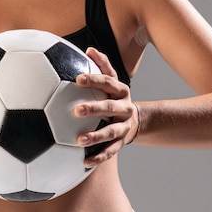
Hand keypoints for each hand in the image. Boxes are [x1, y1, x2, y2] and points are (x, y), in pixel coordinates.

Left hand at [74, 47, 139, 166]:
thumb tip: (89, 49)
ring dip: (95, 136)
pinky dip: (98, 157)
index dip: (94, 80)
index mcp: (120, 91)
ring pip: (111, 132)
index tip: (78, 79)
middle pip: (110, 107)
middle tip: (76, 110)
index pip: (108, 82)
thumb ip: (101, 65)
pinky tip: (84, 162)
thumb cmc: (113, 96)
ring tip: (79, 140)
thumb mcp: (111, 81)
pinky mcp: (121, 143)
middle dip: (94, 108)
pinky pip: (110, 151)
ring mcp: (124, 127)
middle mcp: (124, 108)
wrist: (134, 120)